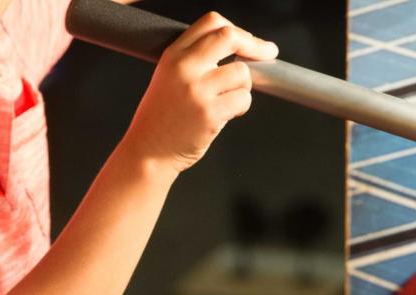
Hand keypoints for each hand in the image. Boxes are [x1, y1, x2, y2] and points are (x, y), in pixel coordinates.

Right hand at [121, 12, 277, 174]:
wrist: (148, 152)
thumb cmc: (160, 118)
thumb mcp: (167, 77)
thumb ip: (194, 59)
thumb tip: (239, 48)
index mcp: (173, 56)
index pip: (211, 23)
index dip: (236, 29)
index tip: (248, 41)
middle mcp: (184, 69)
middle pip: (230, 37)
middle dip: (256, 45)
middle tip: (267, 53)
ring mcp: (198, 91)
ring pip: (242, 73)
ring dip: (242, 87)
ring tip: (225, 101)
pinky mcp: (210, 113)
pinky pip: (243, 99)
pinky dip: (240, 107)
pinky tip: (224, 115)